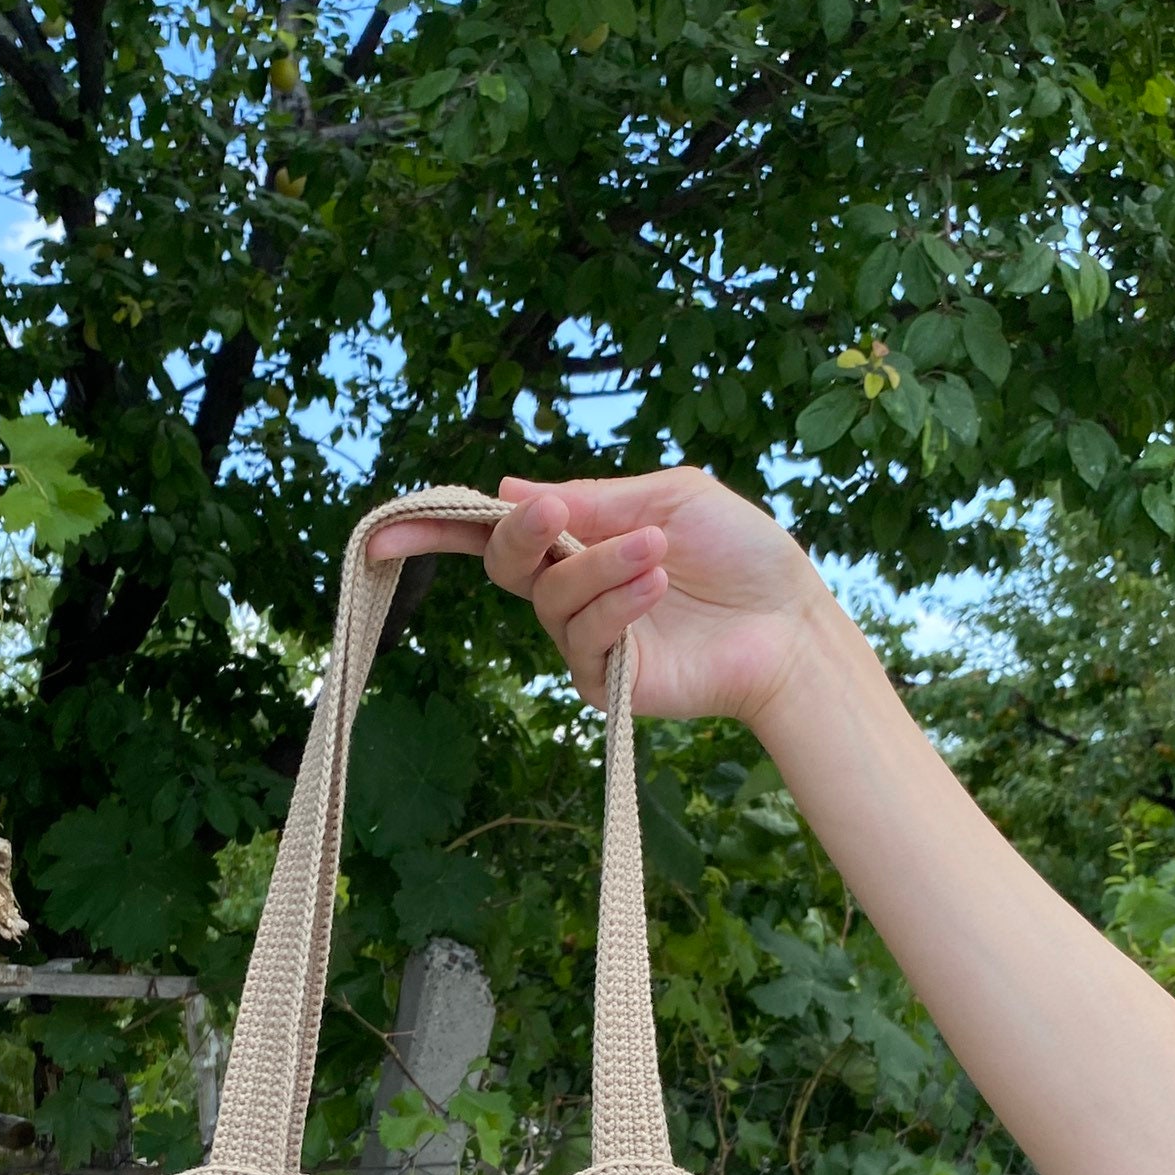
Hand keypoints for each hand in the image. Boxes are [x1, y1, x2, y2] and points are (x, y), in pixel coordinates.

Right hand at [363, 468, 850, 726]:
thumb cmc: (740, 554)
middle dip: (521, 536)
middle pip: (506, 565)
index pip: (494, 532)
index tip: (384, 535)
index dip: (436, 532)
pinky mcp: (606, 682)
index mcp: (580, 538)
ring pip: (552, 597)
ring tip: (659, 553)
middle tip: (557, 515)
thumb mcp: (669, 499)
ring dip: (600, 565)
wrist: (790, 622)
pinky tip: (656, 584)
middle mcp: (572, 589)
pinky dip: (616, 602)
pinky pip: (586, 637)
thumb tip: (509, 492)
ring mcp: (585, 639)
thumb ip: (594, 498)